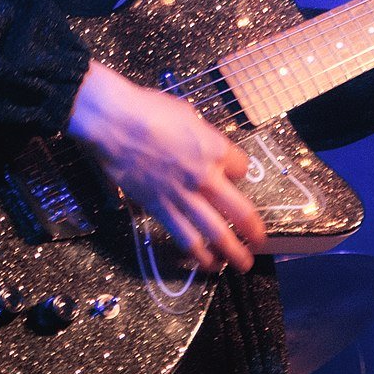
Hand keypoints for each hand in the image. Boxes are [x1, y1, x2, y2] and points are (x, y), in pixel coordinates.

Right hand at [67, 61, 264, 270]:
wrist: (113, 121)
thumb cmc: (147, 109)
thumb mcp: (187, 114)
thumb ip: (202, 136)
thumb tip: (205, 144)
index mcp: (215, 148)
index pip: (243, 168)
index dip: (241, 173)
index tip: (236, 177)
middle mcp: (205, 176)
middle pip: (241, 211)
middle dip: (253, 231)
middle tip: (260, 242)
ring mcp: (183, 195)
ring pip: (216, 233)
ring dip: (232, 252)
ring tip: (241, 263)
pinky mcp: (159, 208)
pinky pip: (184, 237)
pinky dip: (198, 254)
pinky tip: (207, 263)